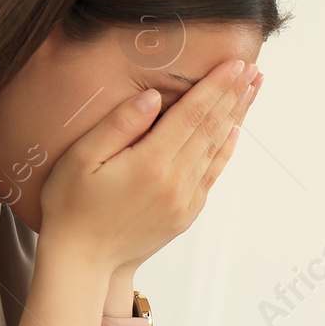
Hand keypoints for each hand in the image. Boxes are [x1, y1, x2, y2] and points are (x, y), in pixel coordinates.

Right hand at [39, 59, 260, 268]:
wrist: (83, 261)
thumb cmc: (71, 207)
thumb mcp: (81, 159)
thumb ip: (119, 124)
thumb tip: (153, 97)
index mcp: (151, 163)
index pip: (193, 114)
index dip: (215, 86)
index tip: (234, 63)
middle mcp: (175, 182)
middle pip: (212, 128)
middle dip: (233, 95)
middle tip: (253, 69)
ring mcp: (185, 200)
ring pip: (217, 149)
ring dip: (236, 117)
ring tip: (252, 90)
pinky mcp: (186, 214)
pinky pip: (212, 174)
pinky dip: (226, 149)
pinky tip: (234, 131)